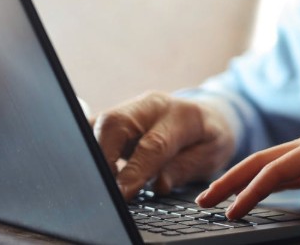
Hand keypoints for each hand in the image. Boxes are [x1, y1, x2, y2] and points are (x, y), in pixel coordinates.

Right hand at [93, 91, 235, 199]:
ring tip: (97, 182)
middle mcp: (151, 106)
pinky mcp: (114, 117)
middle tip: (104, 189)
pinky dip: (88, 149)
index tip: (122, 193)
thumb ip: (185, 168)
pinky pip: (92, 129)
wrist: (206, 115)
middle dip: (103, 158)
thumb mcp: (212, 155)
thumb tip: (159, 184)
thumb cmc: (208, 137)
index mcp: (182, 115)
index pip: (153, 144)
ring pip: (98, 124)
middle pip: (114, 124)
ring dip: (92, 154)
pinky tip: (91, 170)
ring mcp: (130, 108)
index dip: (135, 170)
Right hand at [196, 129, 299, 220]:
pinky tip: (250, 193)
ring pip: (269, 165)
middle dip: (230, 180)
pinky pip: (284, 173)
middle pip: (261, 161)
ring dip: (242, 180)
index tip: (232, 212)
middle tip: (203, 201)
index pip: (276, 170)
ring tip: (217, 198)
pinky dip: (262, 183)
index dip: (251, 191)